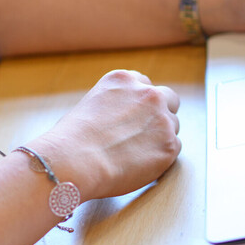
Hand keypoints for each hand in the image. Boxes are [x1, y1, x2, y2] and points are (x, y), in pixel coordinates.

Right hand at [27, 70, 180, 201]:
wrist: (75, 160)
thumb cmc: (71, 140)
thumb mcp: (91, 103)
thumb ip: (116, 104)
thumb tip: (123, 119)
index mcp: (125, 80)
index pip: (145, 84)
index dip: (141, 102)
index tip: (136, 115)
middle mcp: (148, 94)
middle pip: (169, 99)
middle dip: (161, 113)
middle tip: (147, 132)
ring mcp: (162, 119)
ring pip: (173, 126)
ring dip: (161, 137)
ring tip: (135, 154)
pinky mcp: (169, 145)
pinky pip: (173, 148)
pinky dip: (161, 157)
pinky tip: (140, 164)